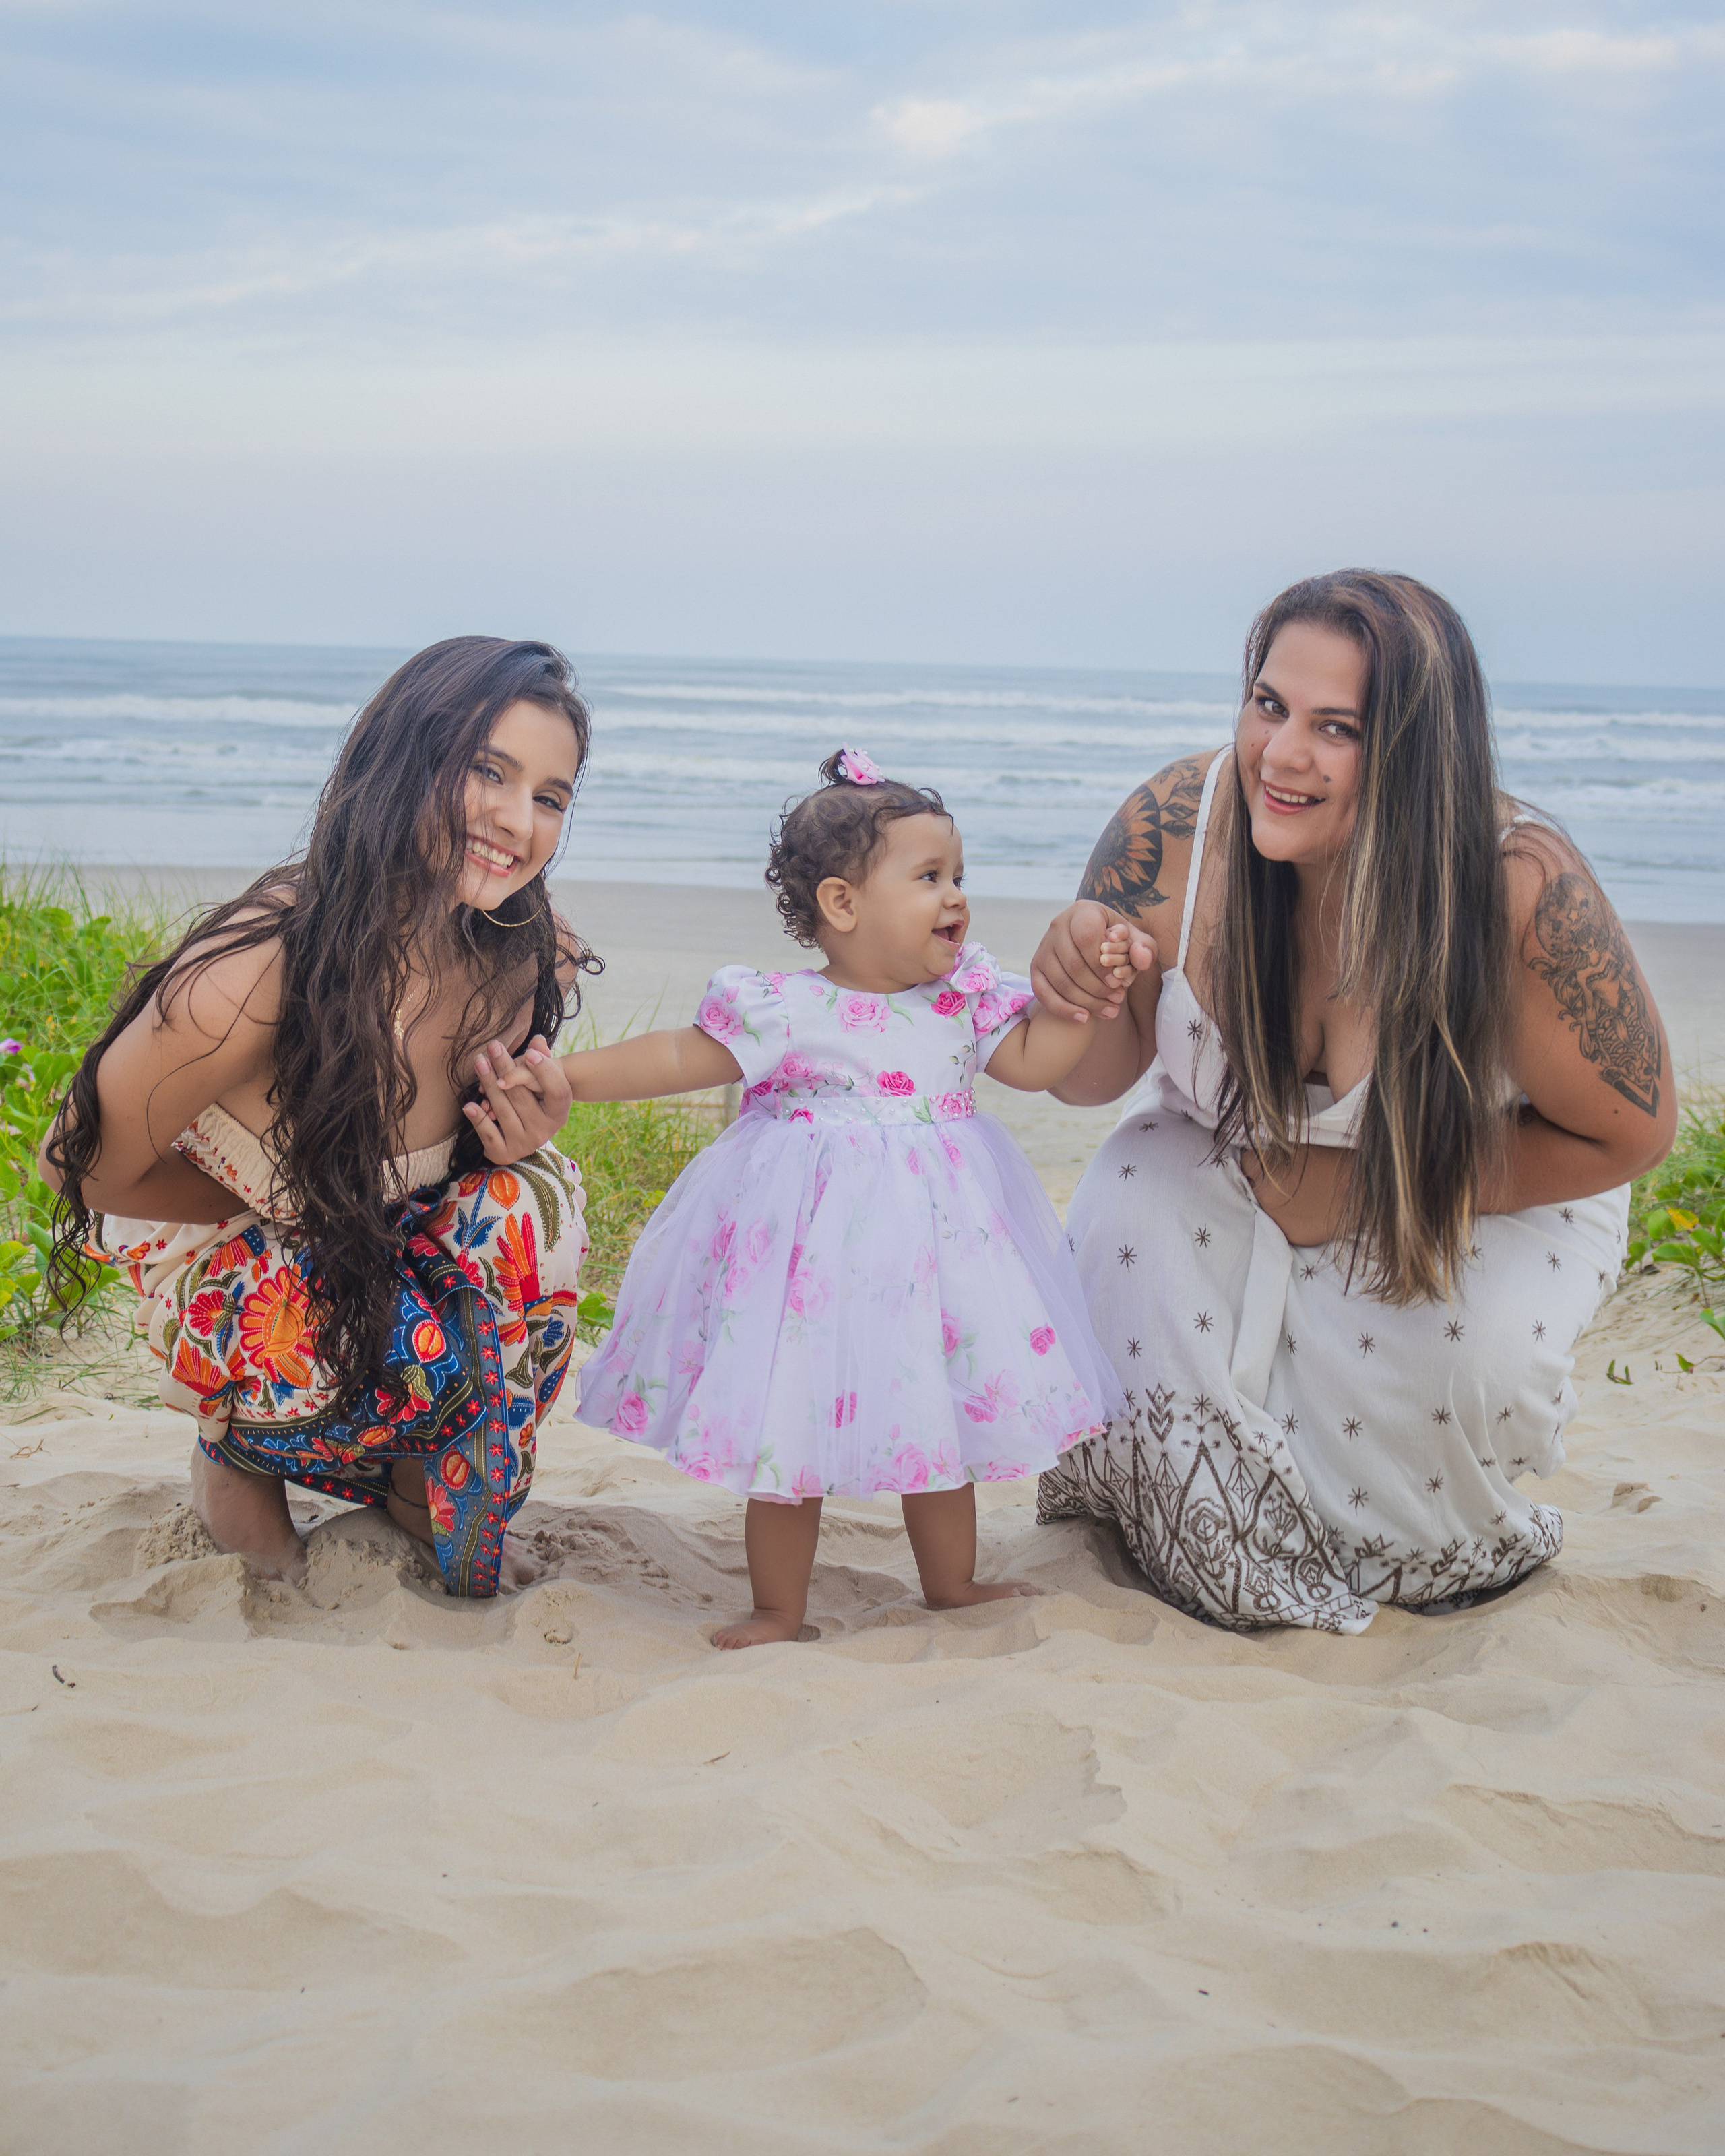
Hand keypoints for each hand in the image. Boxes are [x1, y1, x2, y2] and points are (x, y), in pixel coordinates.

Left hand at [463, 1034, 572, 1164]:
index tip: (530, 1053)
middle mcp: (545, 1130)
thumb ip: (542, 1059)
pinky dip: (478, 1119)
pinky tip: (469, 1105)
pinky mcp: (505, 1153)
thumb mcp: (543, 1079)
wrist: (523, 1130)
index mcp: (560, 1112)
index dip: (544, 1072)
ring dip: (488, 1083)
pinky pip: (489, 1134)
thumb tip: (537, 1040)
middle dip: (505, 1068)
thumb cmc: (533, 1096)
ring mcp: (525, 1143)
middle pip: (522, 1096)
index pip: (557, 1090)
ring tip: (480, 1062)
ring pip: (502, 1109)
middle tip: (493, 1047)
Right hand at [1030, 902, 1157, 1022]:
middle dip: (1098, 988)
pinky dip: (1063, 1009)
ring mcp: (1044, 947)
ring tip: (1110, 1011)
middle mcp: (1058, 926)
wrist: (1094, 946)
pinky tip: (1085, 1018)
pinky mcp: (1036, 967)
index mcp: (1082, 912)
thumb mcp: (1136, 941)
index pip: (1087, 937)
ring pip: (1060, 981)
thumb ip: (1146, 948)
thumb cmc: (1118, 942)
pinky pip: (1043, 992)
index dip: (1103, 965)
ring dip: (1086, 1001)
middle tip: (1118, 999)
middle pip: (1074, 964)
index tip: (1119, 982)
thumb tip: (1141, 957)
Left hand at [1239, 1145, 1350, 1247]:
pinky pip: (1281, 1225)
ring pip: (1264, 1209)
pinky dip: (1287, 1219)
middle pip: (1251, 1188)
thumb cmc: (1332, 1162)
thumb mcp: (1298, 1150)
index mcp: (1265, 1169)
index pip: (1245, 1163)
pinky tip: (1302, 1212)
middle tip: (1278, 1182)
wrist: (1359, 1188)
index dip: (1254, 1163)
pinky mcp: (1289, 1234)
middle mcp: (1263, 1195)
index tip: (1261, 1164)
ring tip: (1292, 1198)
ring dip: (1273, 1203)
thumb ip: (1276, 1157)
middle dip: (1260, 1184)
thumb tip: (1264, 1159)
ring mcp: (1275, 1218)